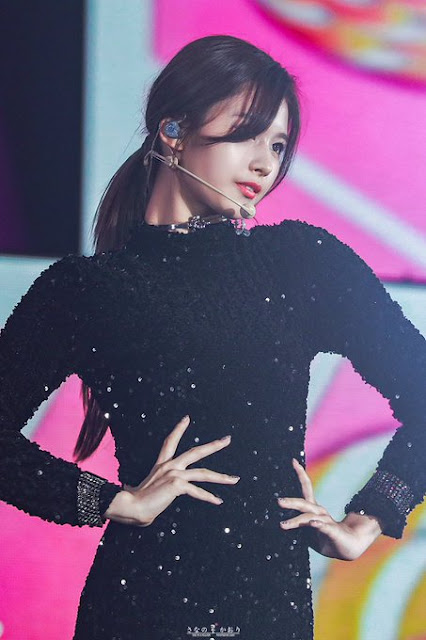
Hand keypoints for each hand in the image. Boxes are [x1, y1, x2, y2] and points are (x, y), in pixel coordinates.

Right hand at [114, 415, 239, 526]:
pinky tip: (218, 501)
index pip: (170, 441)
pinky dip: (208, 497)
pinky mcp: (177, 485)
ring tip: (235, 479)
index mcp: (162, 465)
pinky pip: (197, 491)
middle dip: (214, 445)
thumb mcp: (150, 490)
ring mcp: (174, 474)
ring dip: (222, 477)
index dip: (179, 429)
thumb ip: (159, 490)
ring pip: (204, 473)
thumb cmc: (135, 502)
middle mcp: (169, 466)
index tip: (187, 418)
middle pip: (196, 451)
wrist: (130, 506)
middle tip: (227, 439)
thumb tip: (159, 498)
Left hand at [277, 458, 382, 560]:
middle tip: (279, 501)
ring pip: (310, 517)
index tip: (294, 461)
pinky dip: (318, 524)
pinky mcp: (334, 531)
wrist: (349, 547)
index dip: (301, 474)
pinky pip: (325, 527)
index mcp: (314, 509)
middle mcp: (320, 512)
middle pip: (304, 503)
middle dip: (291, 502)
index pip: (307, 488)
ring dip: (296, 520)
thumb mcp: (309, 534)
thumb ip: (299, 528)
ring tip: (283, 524)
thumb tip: (281, 524)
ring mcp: (327, 521)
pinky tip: (313, 523)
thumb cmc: (327, 539)